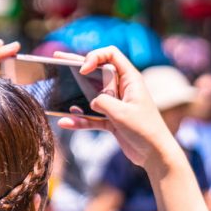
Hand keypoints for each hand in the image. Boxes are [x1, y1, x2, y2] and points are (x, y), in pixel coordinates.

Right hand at [58, 47, 180, 170]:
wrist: (155, 154)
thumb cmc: (145, 129)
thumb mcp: (121, 113)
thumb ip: (102, 102)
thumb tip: (91, 102)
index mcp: (130, 79)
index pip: (111, 55)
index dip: (95, 56)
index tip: (84, 70)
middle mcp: (122, 88)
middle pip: (97, 71)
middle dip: (77, 66)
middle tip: (58, 58)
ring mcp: (115, 104)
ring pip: (90, 95)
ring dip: (74, 96)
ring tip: (55, 94)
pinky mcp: (111, 120)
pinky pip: (91, 116)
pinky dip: (79, 119)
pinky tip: (65, 122)